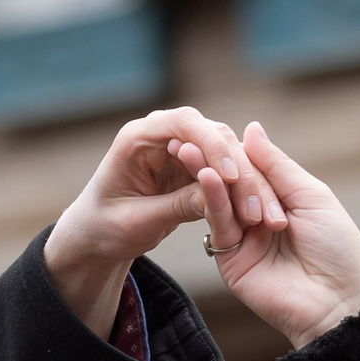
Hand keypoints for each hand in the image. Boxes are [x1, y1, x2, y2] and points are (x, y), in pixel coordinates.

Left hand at [44, 109, 264, 334]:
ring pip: (229, 152)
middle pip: (214, 136)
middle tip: (255, 208)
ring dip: (248, 183)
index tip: (231, 177)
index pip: (183, 124)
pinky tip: (257, 217)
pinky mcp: (196, 166)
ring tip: (262, 217)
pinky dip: (244, 192)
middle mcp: (162, 134)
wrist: (97, 236)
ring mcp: (182, 147)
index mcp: (137, 137)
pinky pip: (228, 172)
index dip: (211, 146)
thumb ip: (176, 206)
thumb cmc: (105, 228)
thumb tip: (219, 197)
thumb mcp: (138, 222)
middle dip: (239, 169)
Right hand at [203, 123, 359, 348]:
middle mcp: (258, 218)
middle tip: (188, 138)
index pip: (253, 168)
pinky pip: (217, 224)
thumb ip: (277, 165)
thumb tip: (250, 128)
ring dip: (206, 176)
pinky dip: (211, 200)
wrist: (336, 303)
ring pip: (220, 202)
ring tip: (189, 151)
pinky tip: (206, 178)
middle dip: (215, 161)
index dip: (235, 150)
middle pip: (233, 183)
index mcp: (282, 201)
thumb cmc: (337, 249)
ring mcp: (242, 240)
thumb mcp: (311, 197)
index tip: (213, 128)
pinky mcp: (229, 260)